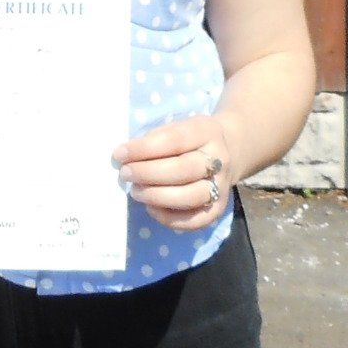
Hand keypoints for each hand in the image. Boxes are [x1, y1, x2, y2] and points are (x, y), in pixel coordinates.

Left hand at [111, 115, 235, 232]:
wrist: (227, 151)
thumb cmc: (188, 140)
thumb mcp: (175, 127)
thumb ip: (153, 140)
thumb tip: (124, 157)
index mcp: (206, 132)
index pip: (174, 140)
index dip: (144, 149)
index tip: (119, 154)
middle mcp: (218, 160)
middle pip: (183, 170)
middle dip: (148, 173)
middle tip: (125, 174)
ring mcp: (221, 186)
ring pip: (191, 196)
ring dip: (157, 196)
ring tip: (135, 191)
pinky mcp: (218, 209)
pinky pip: (196, 220)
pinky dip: (170, 218)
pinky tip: (151, 208)